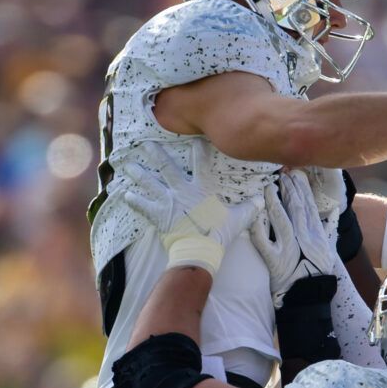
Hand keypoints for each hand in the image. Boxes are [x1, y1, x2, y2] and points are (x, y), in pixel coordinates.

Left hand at [112, 142, 256, 274]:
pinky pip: (143, 206)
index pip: (201, 163)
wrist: (199, 249)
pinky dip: (134, 201)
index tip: (194, 138)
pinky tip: (125, 194)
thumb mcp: (237, 219)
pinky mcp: (158, 215)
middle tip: (146, 144)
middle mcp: (181, 190)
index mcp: (201, 188)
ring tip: (128, 165)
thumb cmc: (218, 233)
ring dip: (138, 174)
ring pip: (150, 183)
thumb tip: (261, 200)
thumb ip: (248, 208)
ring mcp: (167, 202)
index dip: (198, 149)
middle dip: (156, 154)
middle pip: (166, 168)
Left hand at [259, 172, 339, 303]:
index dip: (303, 190)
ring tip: (271, 187)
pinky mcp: (275, 261)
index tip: (297, 177)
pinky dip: (260, 229)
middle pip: (297, 209)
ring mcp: (289, 249)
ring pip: (282, 220)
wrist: (309, 296)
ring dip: (276, 202)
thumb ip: (328, 231)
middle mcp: (305, 239)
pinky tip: (256, 215)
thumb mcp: (328, 251)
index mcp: (317, 236)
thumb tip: (332, 214)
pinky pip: (265, 242)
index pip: (309, 208)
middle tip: (283, 175)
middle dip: (290, 190)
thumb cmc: (317, 274)